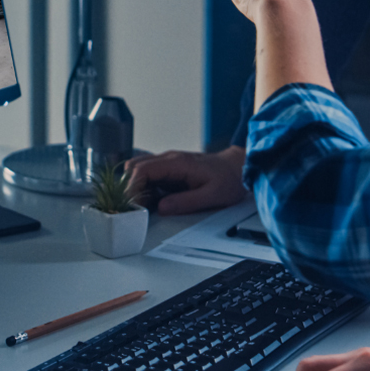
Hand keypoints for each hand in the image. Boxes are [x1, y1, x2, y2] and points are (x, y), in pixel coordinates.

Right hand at [124, 146, 247, 215]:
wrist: (239, 167)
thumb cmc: (228, 180)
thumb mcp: (212, 196)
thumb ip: (186, 202)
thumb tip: (161, 208)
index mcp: (177, 163)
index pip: (142, 170)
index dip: (132, 188)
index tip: (133, 207)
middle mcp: (169, 159)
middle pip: (135, 168)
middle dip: (130, 189)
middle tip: (136, 210)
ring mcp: (168, 163)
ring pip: (139, 170)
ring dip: (136, 189)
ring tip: (144, 208)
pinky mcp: (170, 170)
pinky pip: (149, 176)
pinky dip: (144, 189)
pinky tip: (152, 203)